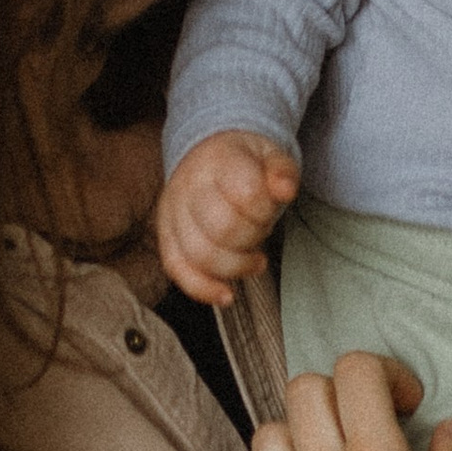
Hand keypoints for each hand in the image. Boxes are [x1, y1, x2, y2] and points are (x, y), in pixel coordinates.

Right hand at [156, 128, 301, 304]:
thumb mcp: (269, 154)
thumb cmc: (242, 162)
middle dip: (252, 238)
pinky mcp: (166, 236)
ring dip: (235, 266)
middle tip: (262, 230)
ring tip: (255, 261)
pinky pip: (177, 269)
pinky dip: (202, 288)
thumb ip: (281, 171)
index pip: (246, 194)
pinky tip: (226, 295)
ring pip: (199, 253)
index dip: (266, 210)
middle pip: (222, 228)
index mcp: (218, 160)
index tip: (271, 207)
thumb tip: (285, 189)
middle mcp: (189, 186)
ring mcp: (173, 212)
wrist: (205, 156)